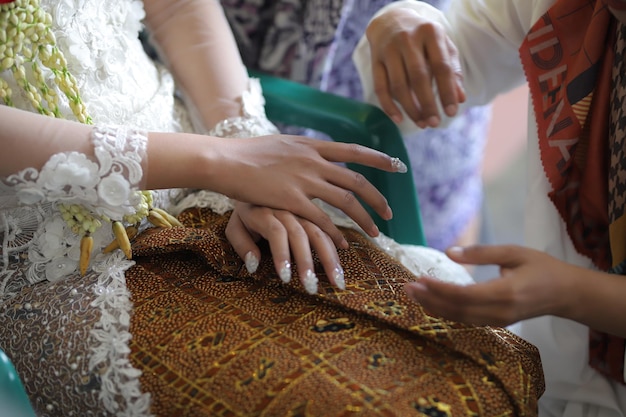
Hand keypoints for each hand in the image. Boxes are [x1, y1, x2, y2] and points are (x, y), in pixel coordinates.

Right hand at [209, 134, 406, 247]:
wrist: (225, 160)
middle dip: (377, 198)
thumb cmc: (247, 153)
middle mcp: (312, 161)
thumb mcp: (281, 144)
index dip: (379, 159)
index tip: (398, 166)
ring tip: (376, 233)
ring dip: (365, 219)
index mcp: (311, 146)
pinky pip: (322, 218)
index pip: (354, 150)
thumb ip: (302, 151)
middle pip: (356, 180)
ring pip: (346, 201)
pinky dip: (336, 232)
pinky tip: (343, 243)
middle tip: (389, 213)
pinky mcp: (291, 199)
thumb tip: (315, 153)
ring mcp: (303, 180)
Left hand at [225, 202, 345, 294]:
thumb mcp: (235, 225)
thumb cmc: (246, 211)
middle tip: (313, 287)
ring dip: (328, 255)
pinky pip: (327, 224)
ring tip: (336, 279)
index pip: (276, 232)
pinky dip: (335, 238)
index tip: (285, 278)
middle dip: (307, 262)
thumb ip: (241, 244)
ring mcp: (301, 208)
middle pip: (299, 234)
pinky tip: (344, 251)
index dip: (281, 254)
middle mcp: (285, 208)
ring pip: (317, 230)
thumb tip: (254, 265)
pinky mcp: (312, 209)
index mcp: (263, 211)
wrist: (258, 178)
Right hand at [365, 7, 464, 127]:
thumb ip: (452, 71)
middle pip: (418, 77)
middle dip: (427, 104)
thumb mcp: (442, 46)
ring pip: (398, 85)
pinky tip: (399, 119)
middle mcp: (408, 39)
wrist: (391, 20)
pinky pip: (380, 87)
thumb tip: (460, 99)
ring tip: (421, 123)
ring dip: (410, 108)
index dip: (447, 91)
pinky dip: (389, 106)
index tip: (452, 112)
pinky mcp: (375, 60)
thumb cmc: (423, 38)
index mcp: (430, 33)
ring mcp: (389, 49)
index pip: (441, 66)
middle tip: (434, 123)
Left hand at [404, 245, 574, 326]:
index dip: (439, 289)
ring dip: (434, 307)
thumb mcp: (514, 252)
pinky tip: (431, 302)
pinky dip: (446, 312)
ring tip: (412, 294)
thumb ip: (481, 253)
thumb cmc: (542, 268)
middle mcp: (500, 312)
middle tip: (406, 287)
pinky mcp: (497, 323)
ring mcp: (498, 321)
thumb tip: (449, 252)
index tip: (419, 279)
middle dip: (429, 299)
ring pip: (459, 318)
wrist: (567, 294)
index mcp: (505, 293)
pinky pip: (466, 320)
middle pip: (457, 310)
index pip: (463, 295)